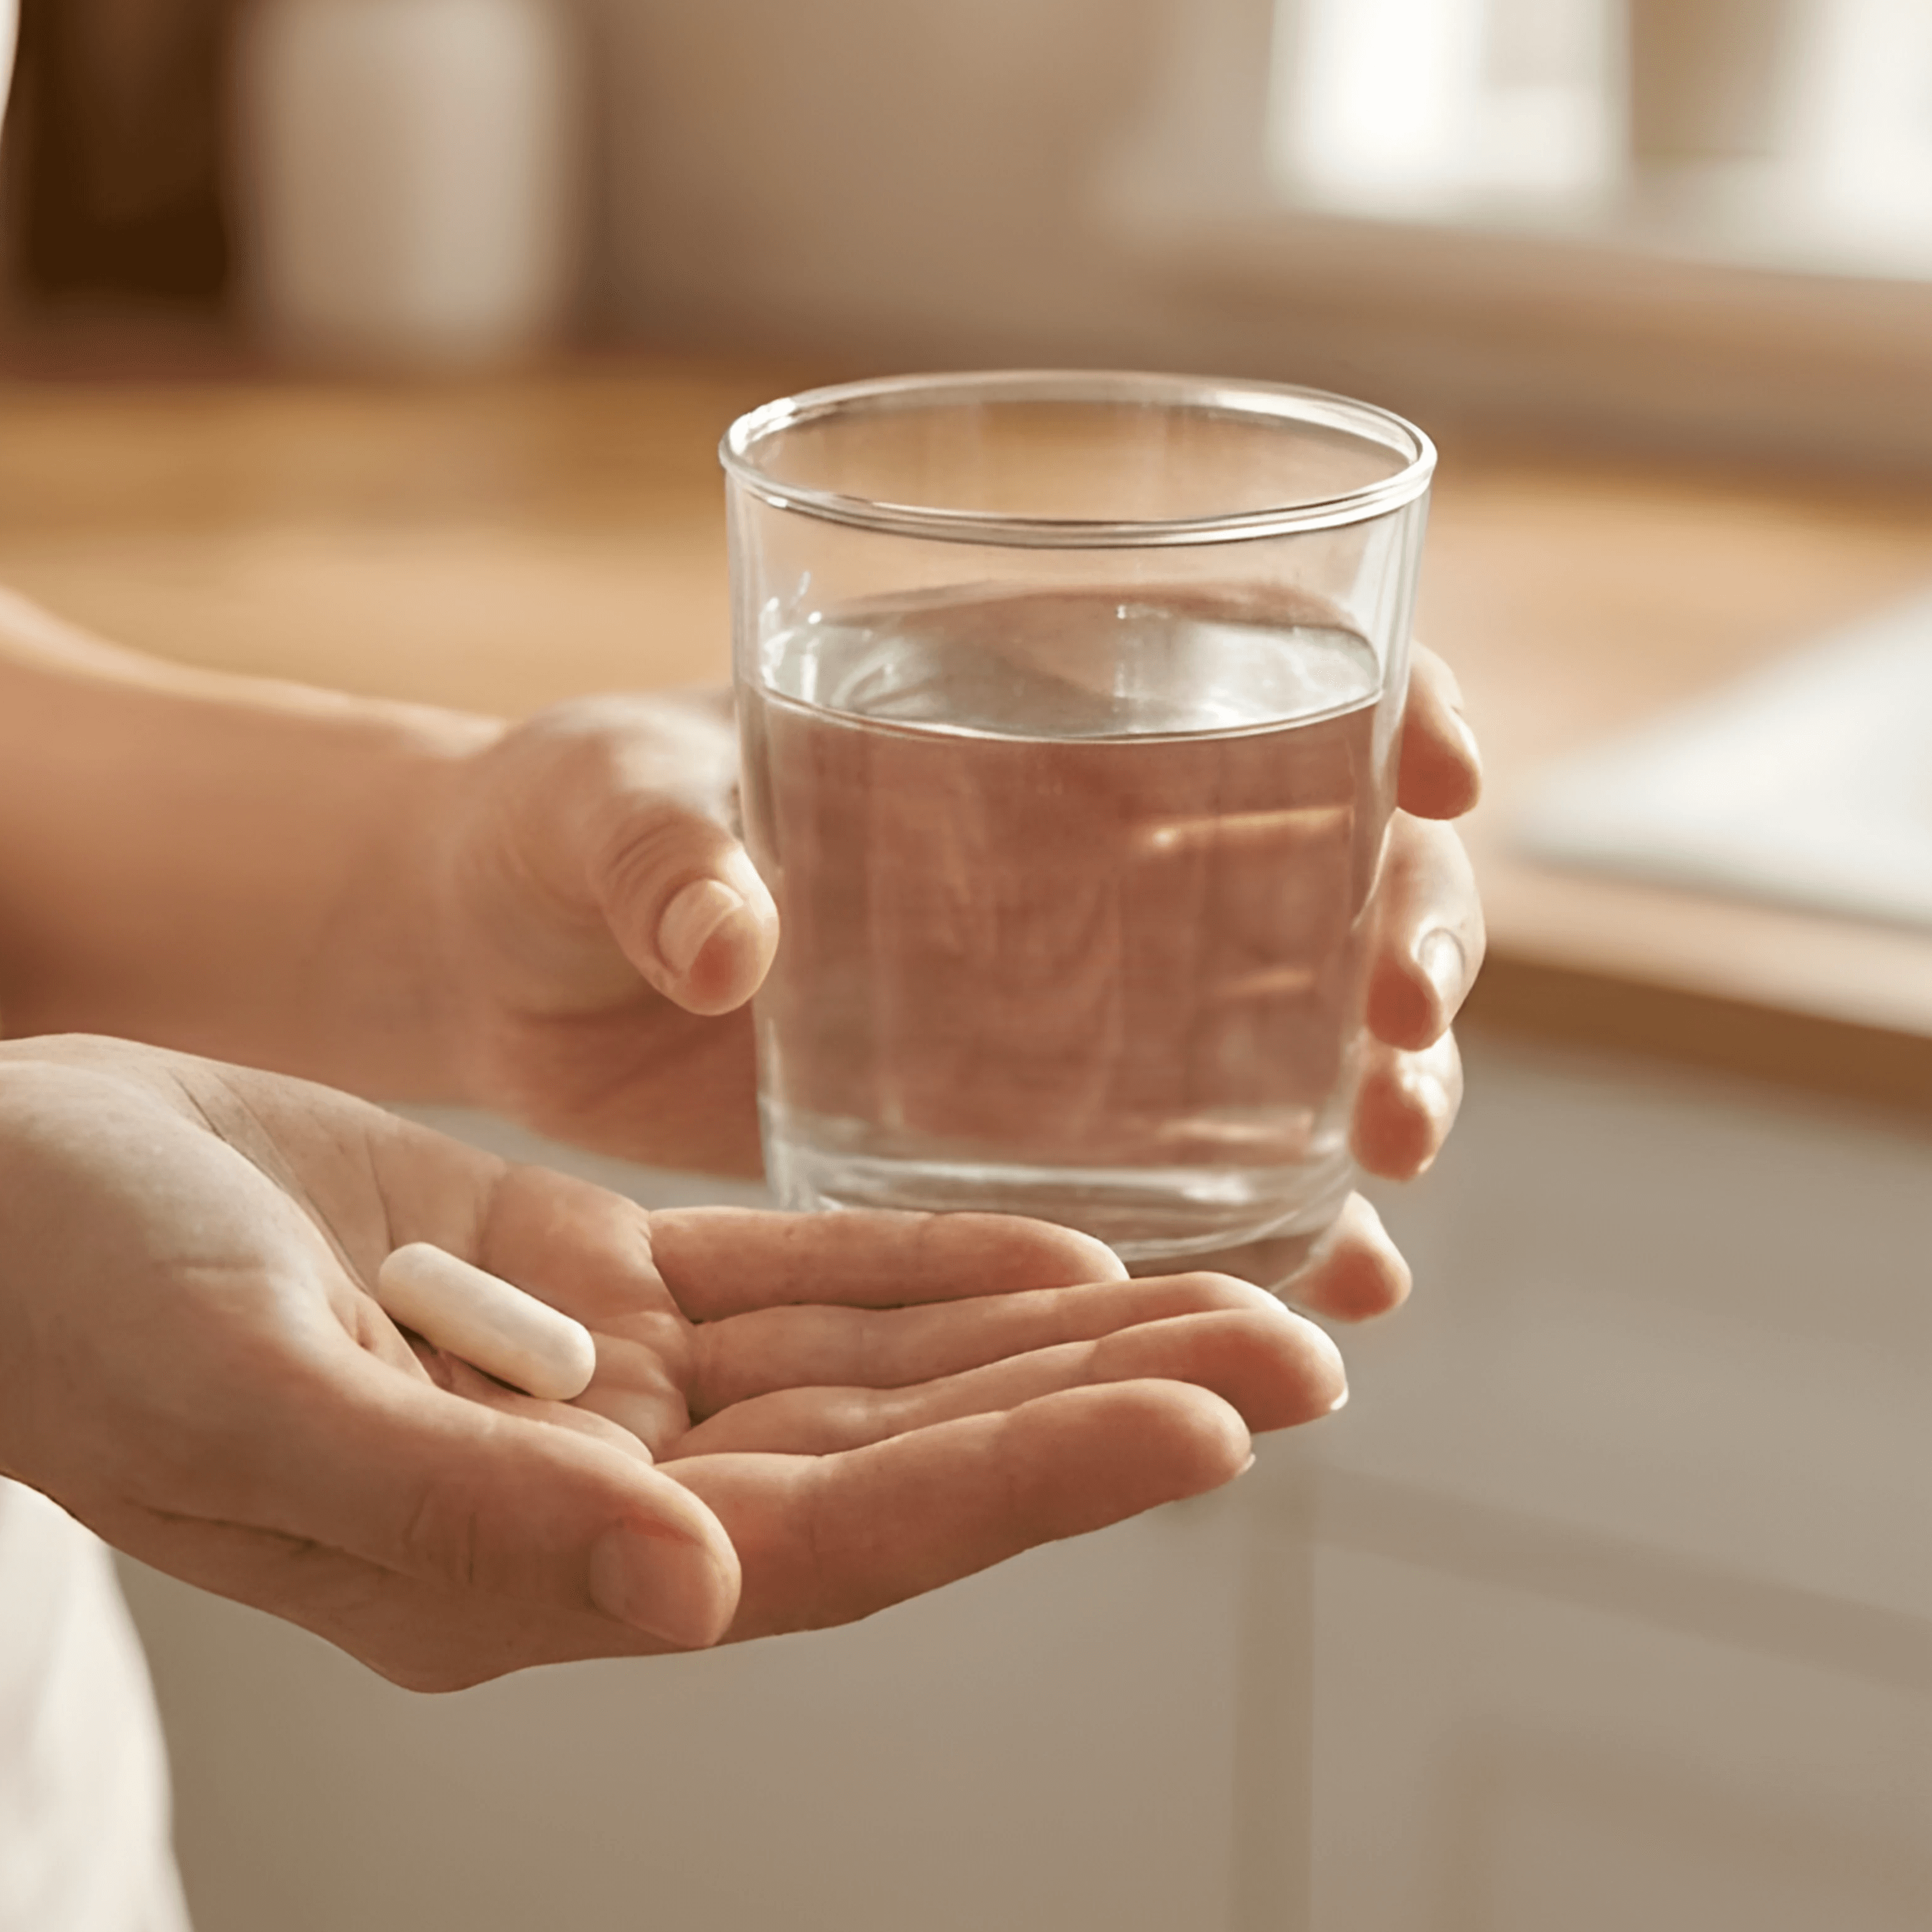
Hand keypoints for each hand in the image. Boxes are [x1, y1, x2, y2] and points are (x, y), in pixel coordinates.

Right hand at [0, 1038, 1344, 1689]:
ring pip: (869, 1366)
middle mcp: (589, 1504)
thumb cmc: (68, 1307)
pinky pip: (780, 1280)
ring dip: (1046, 1325)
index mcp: (522, 1576)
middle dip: (1099, 1401)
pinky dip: (917, 1259)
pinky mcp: (568, 1282)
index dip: (1031, 1477)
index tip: (1220, 1417)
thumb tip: (696, 1590)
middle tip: (1312, 1340)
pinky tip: (1047, 1236)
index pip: (834, 1540)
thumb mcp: (249, 1399)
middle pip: (897, 1459)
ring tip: (1239, 1285)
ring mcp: (590, 1392)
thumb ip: (471, 1509)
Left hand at [430, 652, 1484, 1320]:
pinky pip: (1175, 1165)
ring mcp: (1054, 993)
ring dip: (1371, 1081)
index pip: (1246, 658)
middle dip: (1404, 925)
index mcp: (997, 700)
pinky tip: (1333, 1273)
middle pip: (1316, 857)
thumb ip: (660, 855)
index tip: (1434, 768)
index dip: (1376, 696)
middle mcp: (1067, 841)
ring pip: (1283, 1021)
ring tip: (1397, 1160)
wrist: (497, 965)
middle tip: (1398, 1021)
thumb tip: (728, 946)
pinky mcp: (1004, 1126)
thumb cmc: (549, 828)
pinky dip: (1268, 1214)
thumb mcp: (597, 807)